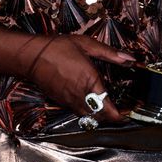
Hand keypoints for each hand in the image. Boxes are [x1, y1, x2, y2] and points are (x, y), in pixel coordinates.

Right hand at [19, 34, 134, 123]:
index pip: (108, 109)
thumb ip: (110, 53)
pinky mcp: (61, 101)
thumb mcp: (86, 45)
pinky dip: (86, 110)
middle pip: (100, 117)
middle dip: (111, 117)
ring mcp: (69, 100)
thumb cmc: (58, 48)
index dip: (120, 116)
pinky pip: (77, 111)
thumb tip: (130, 59)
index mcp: (90, 81)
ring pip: (88, 117)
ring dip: (98, 115)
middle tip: (120, 112)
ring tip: (105, 106)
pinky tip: (88, 100)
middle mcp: (80, 95)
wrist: (31, 56)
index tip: (127, 114)